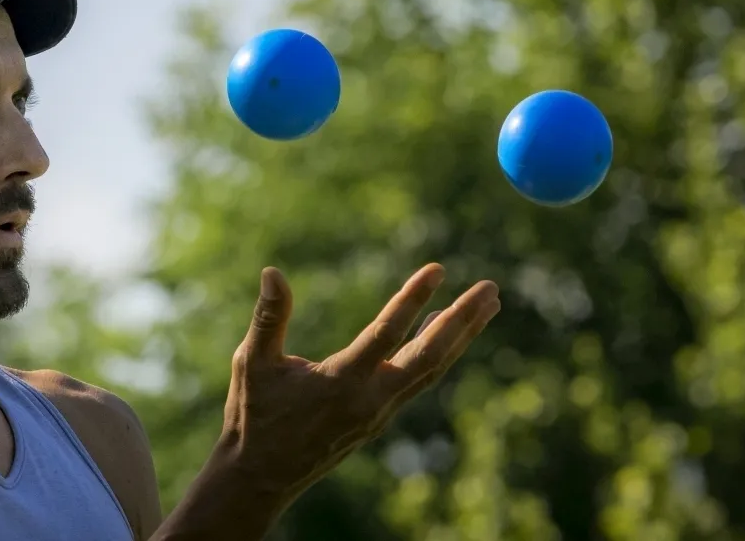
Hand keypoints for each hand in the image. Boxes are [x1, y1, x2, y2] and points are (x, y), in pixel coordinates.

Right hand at [219, 263, 499, 498]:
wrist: (260, 476)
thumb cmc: (253, 414)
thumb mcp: (252, 362)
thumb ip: (268, 317)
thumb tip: (272, 272)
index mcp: (341, 383)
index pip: (387, 334)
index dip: (412, 299)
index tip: (437, 269)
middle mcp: (370, 401)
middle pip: (430, 357)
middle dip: (463, 321)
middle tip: (491, 289)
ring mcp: (379, 412)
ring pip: (431, 371)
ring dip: (460, 336)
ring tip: (488, 304)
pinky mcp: (378, 418)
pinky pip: (418, 380)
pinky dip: (437, 352)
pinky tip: (444, 330)